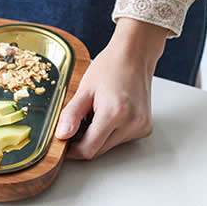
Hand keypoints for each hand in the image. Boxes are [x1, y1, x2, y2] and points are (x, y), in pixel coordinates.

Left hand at [55, 18, 168, 159]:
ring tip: (93, 113)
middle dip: (82, 141)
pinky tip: (106, 114)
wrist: (134, 55)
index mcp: (114, 113)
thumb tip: (61, 135)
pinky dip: (108, 132)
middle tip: (74, 122)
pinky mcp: (145, 127)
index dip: (71, 150)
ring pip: (109, 147)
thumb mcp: (84, 89)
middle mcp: (132, 124)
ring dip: (96, 137)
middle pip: (98, 150)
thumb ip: (71, 115)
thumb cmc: (110, 67)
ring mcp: (141, 127)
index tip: (62, 141)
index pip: (89, 149)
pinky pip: (120, 139)